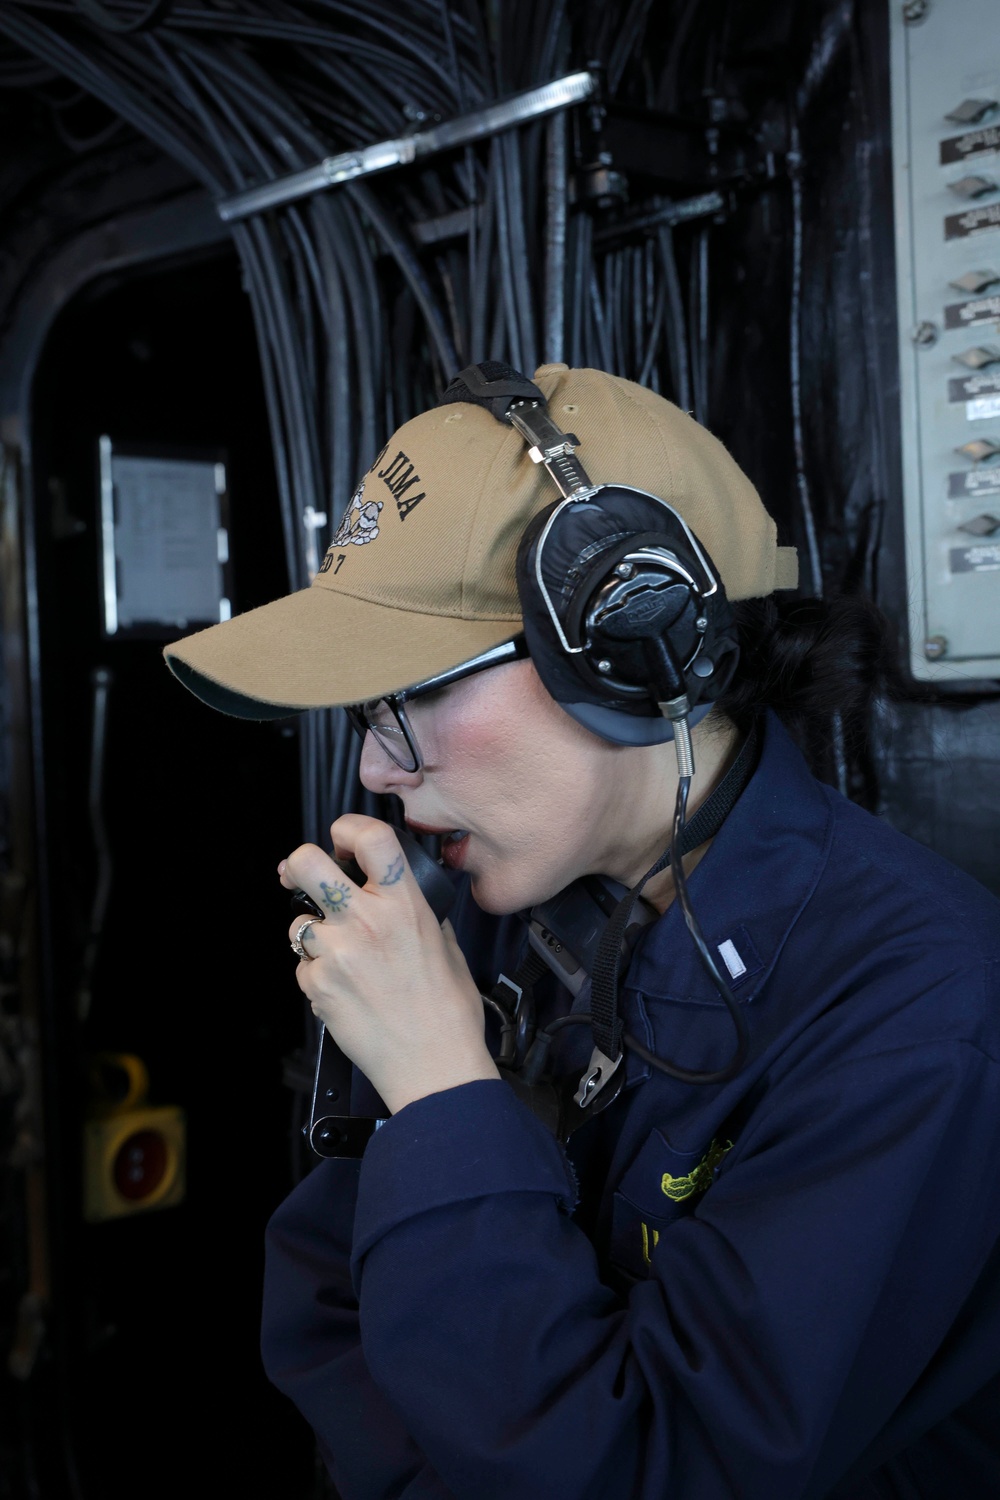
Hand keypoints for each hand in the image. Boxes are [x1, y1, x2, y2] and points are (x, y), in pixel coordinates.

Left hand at [281, 815, 498, 1113]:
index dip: (348, 828)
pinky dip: (318, 974)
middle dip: (297, 865)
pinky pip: (304, 966)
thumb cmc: (448, 1013)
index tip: (343, 839)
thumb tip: (402, 898)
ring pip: (298, 923)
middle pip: (305, 863)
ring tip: (342, 957)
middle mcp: (366, 921)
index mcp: (404, 905)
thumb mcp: (447, 946)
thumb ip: (419, 913)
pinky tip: (345, 990)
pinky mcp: (318, 986)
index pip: (370, 837)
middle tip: (302, 876)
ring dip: (314, 935)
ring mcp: (337, 953)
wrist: (433, 1067)